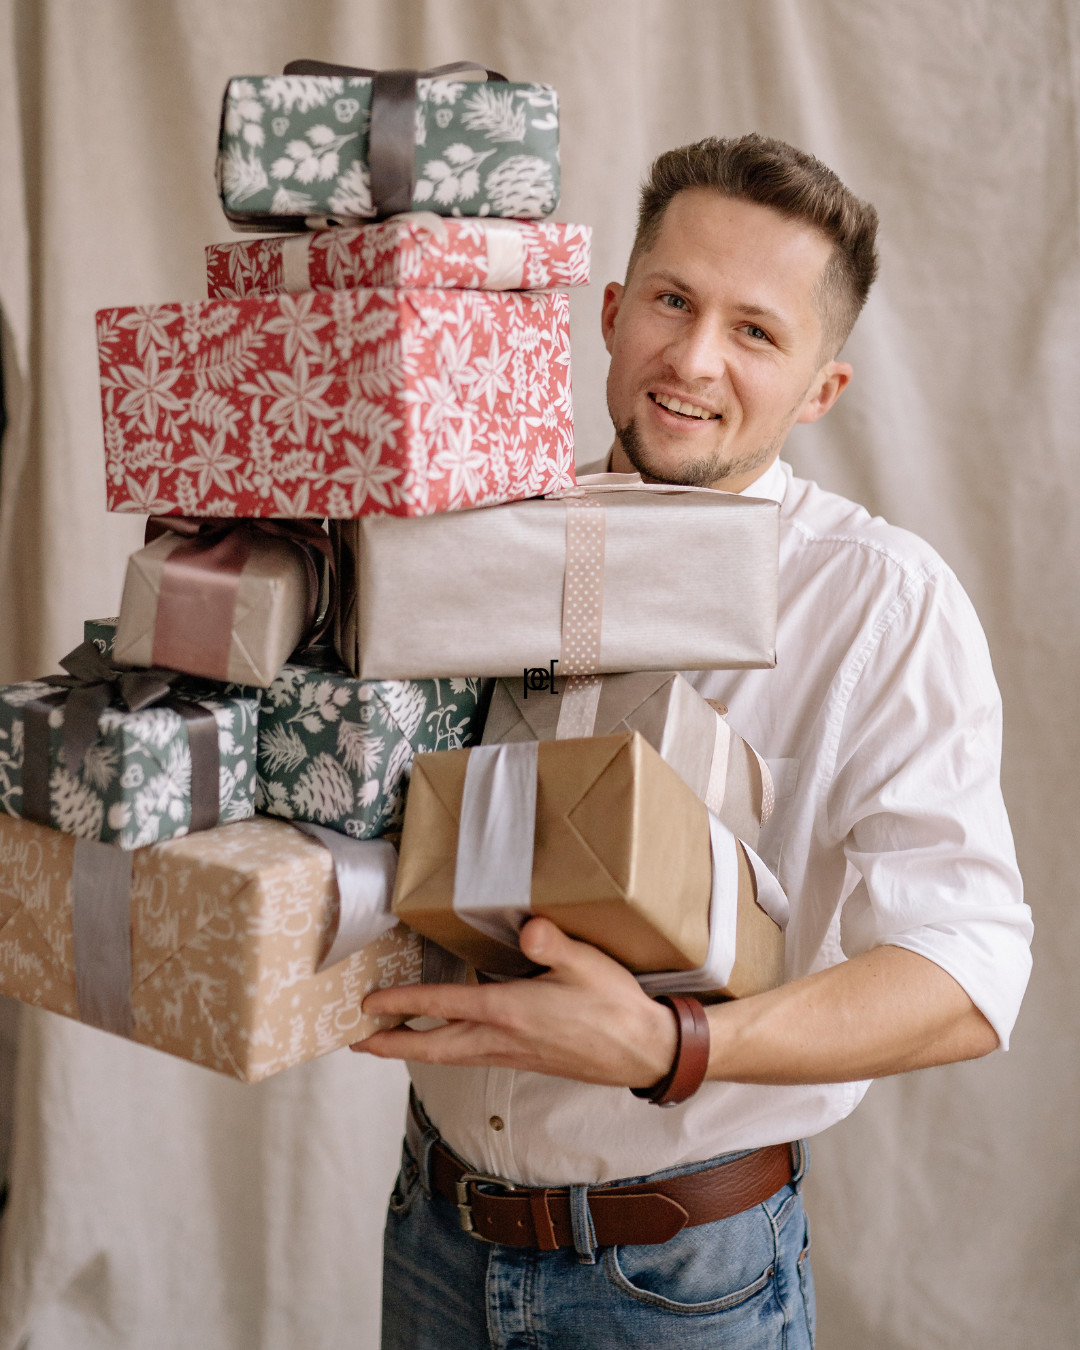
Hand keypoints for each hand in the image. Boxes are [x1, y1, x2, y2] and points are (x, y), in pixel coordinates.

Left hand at [351, 917, 678, 1088]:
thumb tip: (527, 926)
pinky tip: (449, 1040)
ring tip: (389, 1043)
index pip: (442, 1007)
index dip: (401, 1005)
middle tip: (358, 1042)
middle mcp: (503, 1039)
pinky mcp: (526, 1060)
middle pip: (434, 1047)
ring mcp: (513, 1054)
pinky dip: (447, 1049)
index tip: (369, 1005)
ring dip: (416, 1050)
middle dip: (392, 1045)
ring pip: (451, 1055)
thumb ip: (553, 944)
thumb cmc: (615, 1006)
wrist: (643, 1051)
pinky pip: (472, 1056)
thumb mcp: (587, 964)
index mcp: (509, 1012)